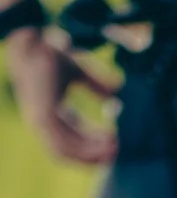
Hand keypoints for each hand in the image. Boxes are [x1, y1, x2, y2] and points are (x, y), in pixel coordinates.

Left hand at [7, 28, 118, 163]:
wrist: (38, 42)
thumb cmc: (54, 53)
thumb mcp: (80, 71)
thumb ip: (96, 83)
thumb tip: (117, 90)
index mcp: (49, 111)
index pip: (70, 137)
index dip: (91, 143)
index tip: (112, 141)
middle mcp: (43, 120)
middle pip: (69, 150)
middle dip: (93, 154)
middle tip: (117, 152)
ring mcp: (40, 121)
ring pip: (68, 151)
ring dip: (92, 155)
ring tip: (114, 151)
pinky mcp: (43, 118)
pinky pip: (66, 143)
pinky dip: (86, 148)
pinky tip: (104, 144)